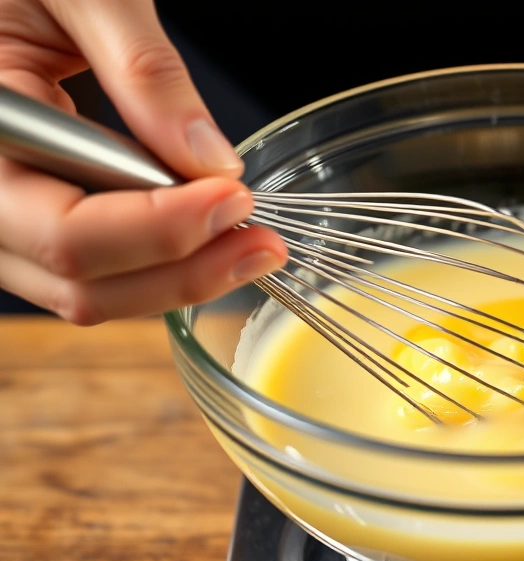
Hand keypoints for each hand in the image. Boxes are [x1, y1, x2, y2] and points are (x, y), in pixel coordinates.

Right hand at [0, 0, 286, 324]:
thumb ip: (144, 73)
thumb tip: (212, 162)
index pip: (64, 230)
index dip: (159, 230)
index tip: (235, 199)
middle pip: (77, 279)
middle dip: (183, 270)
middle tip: (263, 245)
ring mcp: (1, 211)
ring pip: (85, 288)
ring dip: (176, 276)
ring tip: (247, 244)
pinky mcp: (29, 211)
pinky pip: (89, 265)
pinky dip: (154, 258)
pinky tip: (205, 231)